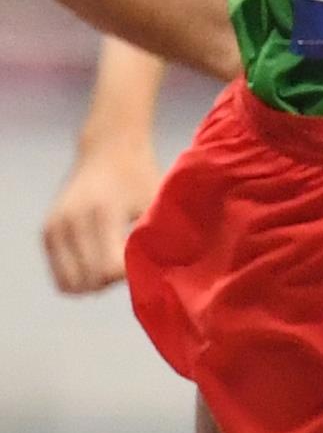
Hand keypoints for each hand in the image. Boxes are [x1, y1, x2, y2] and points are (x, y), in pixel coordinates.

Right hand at [40, 136, 152, 294]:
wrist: (107, 148)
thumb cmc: (139, 175)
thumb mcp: (155, 201)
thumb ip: (158, 236)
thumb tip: (165, 275)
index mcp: (102, 213)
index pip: (108, 269)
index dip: (129, 275)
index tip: (143, 261)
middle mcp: (71, 222)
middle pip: (89, 281)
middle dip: (112, 282)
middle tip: (130, 264)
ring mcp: (55, 228)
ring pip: (71, 284)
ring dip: (95, 284)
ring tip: (114, 263)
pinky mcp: (47, 233)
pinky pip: (60, 275)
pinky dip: (80, 277)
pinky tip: (100, 262)